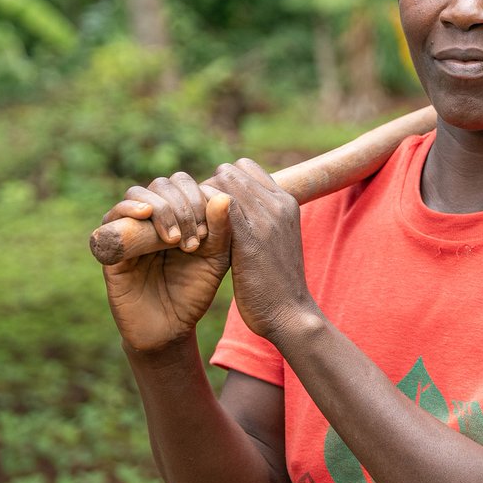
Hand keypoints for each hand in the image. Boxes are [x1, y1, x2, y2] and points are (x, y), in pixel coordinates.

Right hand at [101, 172, 231, 352]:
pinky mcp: (110, 245)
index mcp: (178, 214)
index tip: (208, 232)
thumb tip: (222, 197)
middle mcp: (152, 217)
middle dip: (182, 205)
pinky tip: (145, 214)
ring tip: (175, 239)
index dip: (197, 198)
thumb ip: (222, 230)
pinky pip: (111, 217)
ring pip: (138, 194)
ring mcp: (130, 228)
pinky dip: (128, 209)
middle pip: (162, 184)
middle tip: (194, 240)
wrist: (169, 327)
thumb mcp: (215, 260)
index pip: (184, 184)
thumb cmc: (193, 291)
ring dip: (161, 209)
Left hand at [206, 159, 317, 338]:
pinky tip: (192, 238)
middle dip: (208, 189)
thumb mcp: (276, 243)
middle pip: (230, 171)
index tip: (211, 209)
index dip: (224, 183)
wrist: (291, 315)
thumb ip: (262, 221)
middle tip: (196, 218)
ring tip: (192, 227)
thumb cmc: (278, 284)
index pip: (246, 167)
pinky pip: (217, 205)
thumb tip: (235, 209)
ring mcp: (267, 218)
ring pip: (221, 183)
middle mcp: (279, 203)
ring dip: (201, 200)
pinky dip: (200, 214)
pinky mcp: (251, 237)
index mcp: (286, 201)